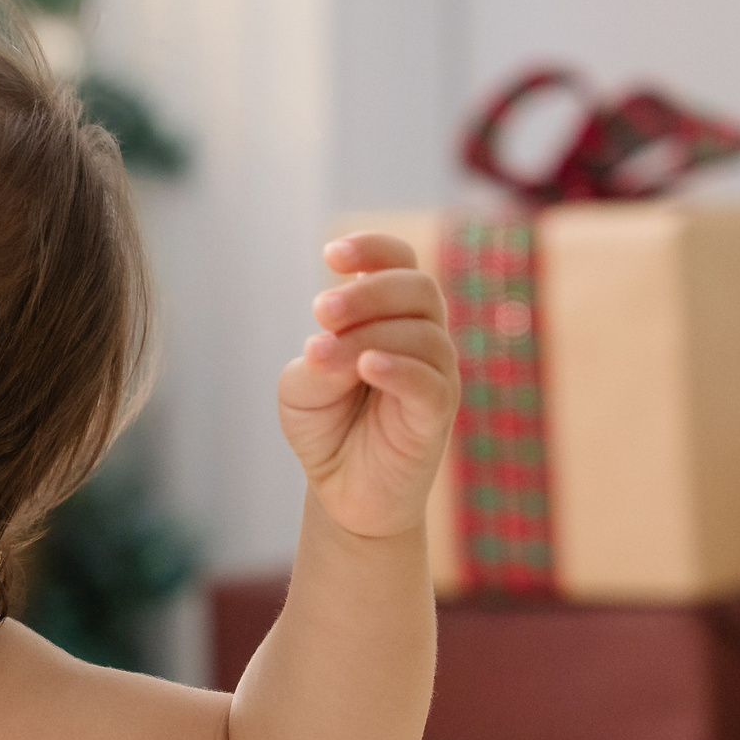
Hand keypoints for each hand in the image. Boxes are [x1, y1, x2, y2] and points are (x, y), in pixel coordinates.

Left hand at [276, 233, 458, 539]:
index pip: (400, 263)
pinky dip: (399, 368)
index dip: (374, 249)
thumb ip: (317, 361)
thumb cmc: (326, 426)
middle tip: (321, 311)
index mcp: (390, 316)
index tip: (331, 255)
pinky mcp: (437, 415)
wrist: (342, 490)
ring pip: (421, 334)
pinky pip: (429, 383)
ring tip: (324, 354)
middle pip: (417, 288)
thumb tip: (331, 344)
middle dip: (367, 291)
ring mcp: (435, 375)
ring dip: (366, 336)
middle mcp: (421, 337)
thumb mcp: (302, 388)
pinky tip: (367, 366)